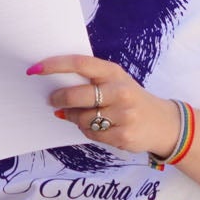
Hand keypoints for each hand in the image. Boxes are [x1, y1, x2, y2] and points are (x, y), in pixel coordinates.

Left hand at [31, 54, 178, 155]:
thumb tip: (54, 86)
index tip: (35, 69)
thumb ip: (91, 81)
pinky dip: (87, 131)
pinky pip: (92, 135)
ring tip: (78, 115)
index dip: (55, 65)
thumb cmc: (131, 98)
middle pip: (77, 95)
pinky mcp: (124, 136)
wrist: (163, 123)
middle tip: (52, 100)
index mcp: (114, 72)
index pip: (80, 63)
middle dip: (59, 98)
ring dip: (74, 118)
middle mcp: (120, 91)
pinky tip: (96, 127)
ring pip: (82, 119)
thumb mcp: (116, 82)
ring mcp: (124, 115)